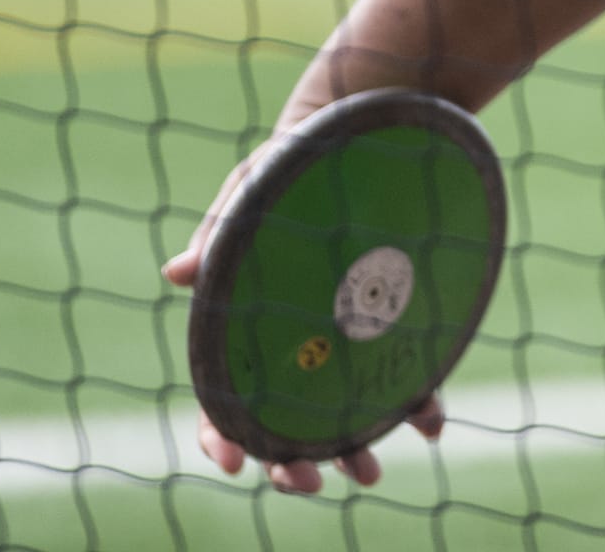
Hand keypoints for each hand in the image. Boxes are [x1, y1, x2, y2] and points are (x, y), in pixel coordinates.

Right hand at [162, 140, 445, 492]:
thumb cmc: (295, 156)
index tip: (235, 464)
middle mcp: (296, 333)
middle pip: (282, 414)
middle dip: (291, 457)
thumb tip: (175, 274)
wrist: (366, 123)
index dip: (222, 434)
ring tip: (372, 474)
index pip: (223, 392)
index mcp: (247, 317)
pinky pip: (405, 370)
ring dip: (353, 444)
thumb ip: (222, 232)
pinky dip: (416, 400)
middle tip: (312, 481)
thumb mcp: (256, 186)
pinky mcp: (397, 316)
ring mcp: (347, 329)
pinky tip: (429, 423)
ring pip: (342, 406)